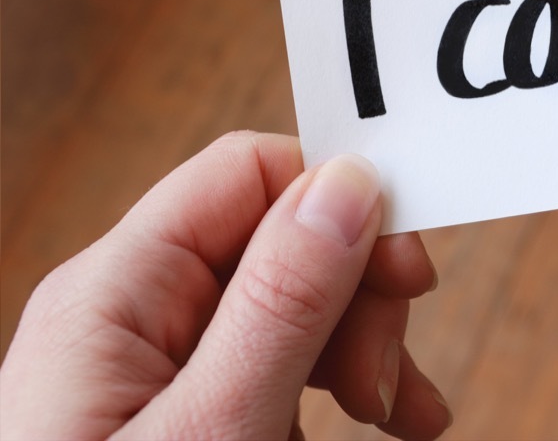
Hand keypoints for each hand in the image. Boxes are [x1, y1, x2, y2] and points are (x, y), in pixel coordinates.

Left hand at [0, 131, 451, 439]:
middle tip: (388, 386)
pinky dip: (344, 385)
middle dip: (360, 297)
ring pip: (300, 299)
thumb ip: (280, 301)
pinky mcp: (194, 410)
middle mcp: (138, 312)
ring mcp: (166, 365)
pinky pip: (286, 361)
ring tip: (401, 418)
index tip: (409, 279)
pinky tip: (380, 424)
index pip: (253, 173)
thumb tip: (348, 182)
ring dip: (366, 347)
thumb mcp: (212, 432)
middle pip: (287, 236)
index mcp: (119, 290)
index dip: (342, 204)